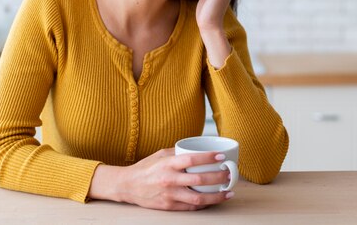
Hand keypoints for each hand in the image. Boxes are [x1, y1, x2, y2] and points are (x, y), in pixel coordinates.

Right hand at [90, 148, 232, 210]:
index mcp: (168, 164)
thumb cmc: (145, 168)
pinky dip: (205, 204)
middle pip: (199, 180)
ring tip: (228, 192)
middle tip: (228, 174)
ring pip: (198, 198)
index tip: (221, 157)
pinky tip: (214, 200)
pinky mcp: (169, 206)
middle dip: (218, 178)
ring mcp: (170, 195)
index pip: (192, 159)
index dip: (209, 158)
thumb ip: (178, 152)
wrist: (127, 186)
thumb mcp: (160, 155)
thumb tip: (198, 149)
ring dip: (216, 196)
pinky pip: (191, 207)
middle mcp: (169, 179)